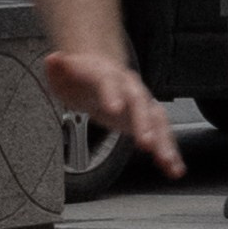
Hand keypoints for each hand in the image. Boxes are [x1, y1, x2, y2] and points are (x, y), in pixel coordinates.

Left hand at [44, 50, 184, 181]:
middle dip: (145, 123)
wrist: (99, 74)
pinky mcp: (148, 122)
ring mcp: (142, 105)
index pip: (109, 82)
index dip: (112, 94)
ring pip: (157, 121)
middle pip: (141, 103)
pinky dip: (169, 152)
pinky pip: (162, 136)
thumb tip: (53, 60)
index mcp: (107, 75)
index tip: (115, 109)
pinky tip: (174, 169)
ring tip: (168, 161)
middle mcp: (130, 88)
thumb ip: (57, 68)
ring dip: (164, 142)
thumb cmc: (82, 78)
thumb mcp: (62, 72)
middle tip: (147, 143)